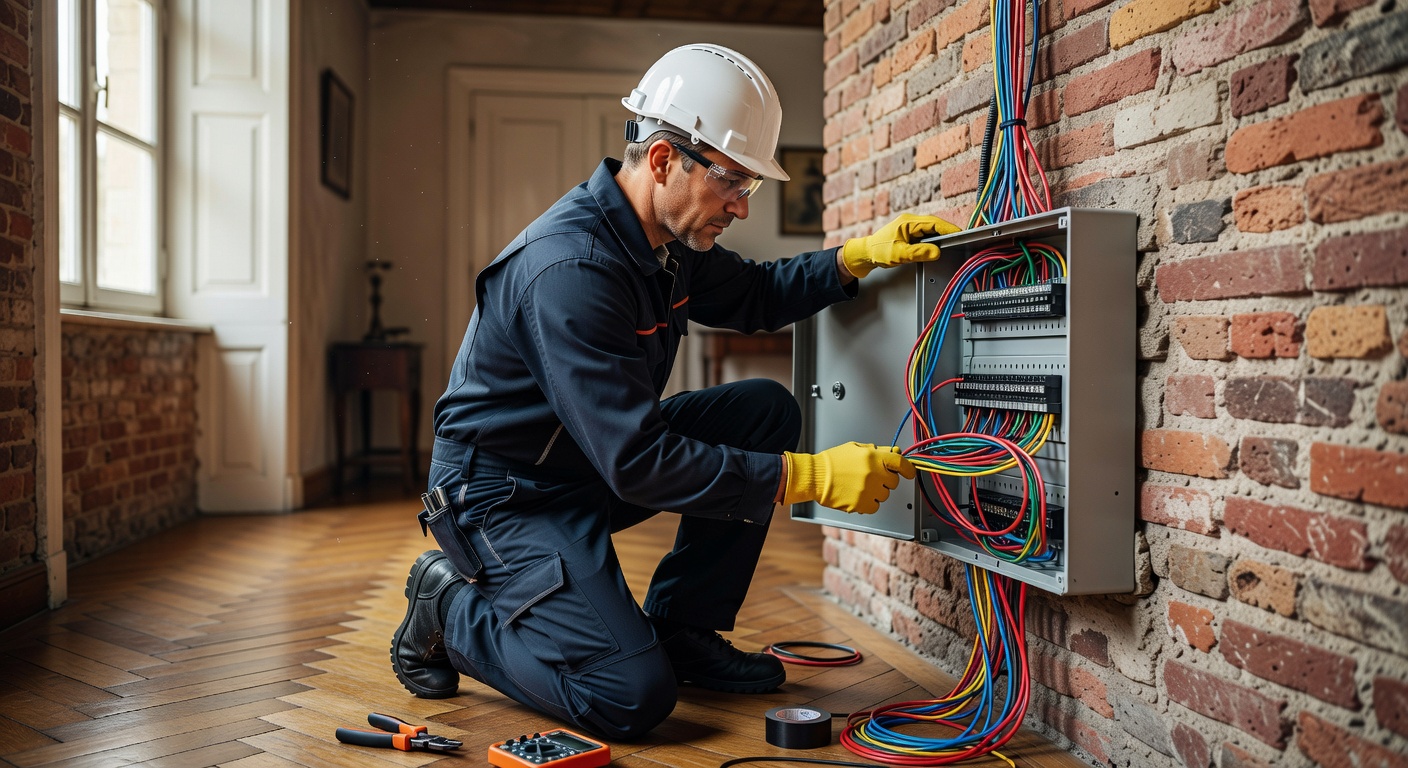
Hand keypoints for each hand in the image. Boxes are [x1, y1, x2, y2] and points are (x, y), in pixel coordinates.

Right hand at [782, 442, 916, 513]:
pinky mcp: (861, 504)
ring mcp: (868, 490)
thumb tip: (894, 451)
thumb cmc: (832, 462)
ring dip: (876, 492)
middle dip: (885, 480)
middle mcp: (874, 473)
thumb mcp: (855, 448)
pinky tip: (857, 496)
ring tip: (859, 487)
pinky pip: (875, 507)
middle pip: (893, 482)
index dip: (908, 469)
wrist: (815, 476)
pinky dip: (869, 504)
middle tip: (872, 478)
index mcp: (873, 457)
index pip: (900, 463)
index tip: (909, 473)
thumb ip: (877, 451)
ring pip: (884, 495)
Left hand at [841, 213, 961, 277]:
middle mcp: (911, 221)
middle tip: (960, 241)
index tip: (960, 234)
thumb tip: (937, 252)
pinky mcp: (910, 233)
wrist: (866, 253)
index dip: (948, 228)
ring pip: (931, 230)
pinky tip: (938, 247)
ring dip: (940, 237)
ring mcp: (910, 227)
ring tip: (952, 244)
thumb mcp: (900, 254)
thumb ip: (919, 253)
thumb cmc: (879, 251)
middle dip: (947, 232)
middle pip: (935, 225)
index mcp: (908, 222)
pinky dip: (933, 240)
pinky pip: (926, 235)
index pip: (934, 223)